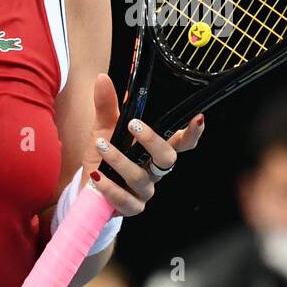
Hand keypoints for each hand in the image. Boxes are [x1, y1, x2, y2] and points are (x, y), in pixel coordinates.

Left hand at [81, 72, 205, 215]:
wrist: (88, 187)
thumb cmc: (104, 156)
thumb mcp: (104, 128)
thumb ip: (107, 106)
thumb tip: (102, 79)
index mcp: (154, 150)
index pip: (181, 142)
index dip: (193, 133)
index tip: (198, 118)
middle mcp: (155, 170)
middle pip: (167, 159)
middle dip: (152, 141)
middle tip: (133, 124)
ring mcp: (145, 190)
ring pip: (141, 178)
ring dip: (121, 160)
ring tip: (101, 145)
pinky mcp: (131, 207)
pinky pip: (126, 200)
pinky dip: (110, 187)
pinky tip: (97, 175)